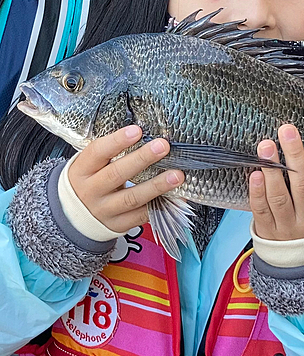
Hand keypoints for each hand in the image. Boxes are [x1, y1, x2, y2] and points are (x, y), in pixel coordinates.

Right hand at [68, 125, 184, 232]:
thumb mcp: (88, 167)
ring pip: (133, 197)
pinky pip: (142, 215)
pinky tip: (176, 196)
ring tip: (177, 175)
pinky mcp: (119, 224)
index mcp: (81, 171)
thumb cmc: (88, 183)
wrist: (73, 219)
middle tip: (163, 146)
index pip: (98, 152)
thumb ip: (109, 154)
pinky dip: (161, 205)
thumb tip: (143, 136)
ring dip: (157, 185)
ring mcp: (105, 210)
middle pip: (117, 174)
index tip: (137, 131)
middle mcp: (91, 191)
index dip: (117, 141)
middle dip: (142, 158)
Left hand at [249, 124, 303, 240]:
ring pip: (280, 197)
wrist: (302, 261)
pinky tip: (255, 173)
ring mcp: (288, 227)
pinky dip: (257, 192)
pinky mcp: (268, 231)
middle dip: (295, 155)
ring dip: (272, 169)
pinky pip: (261, 210)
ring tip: (266, 146)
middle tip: (287, 130)